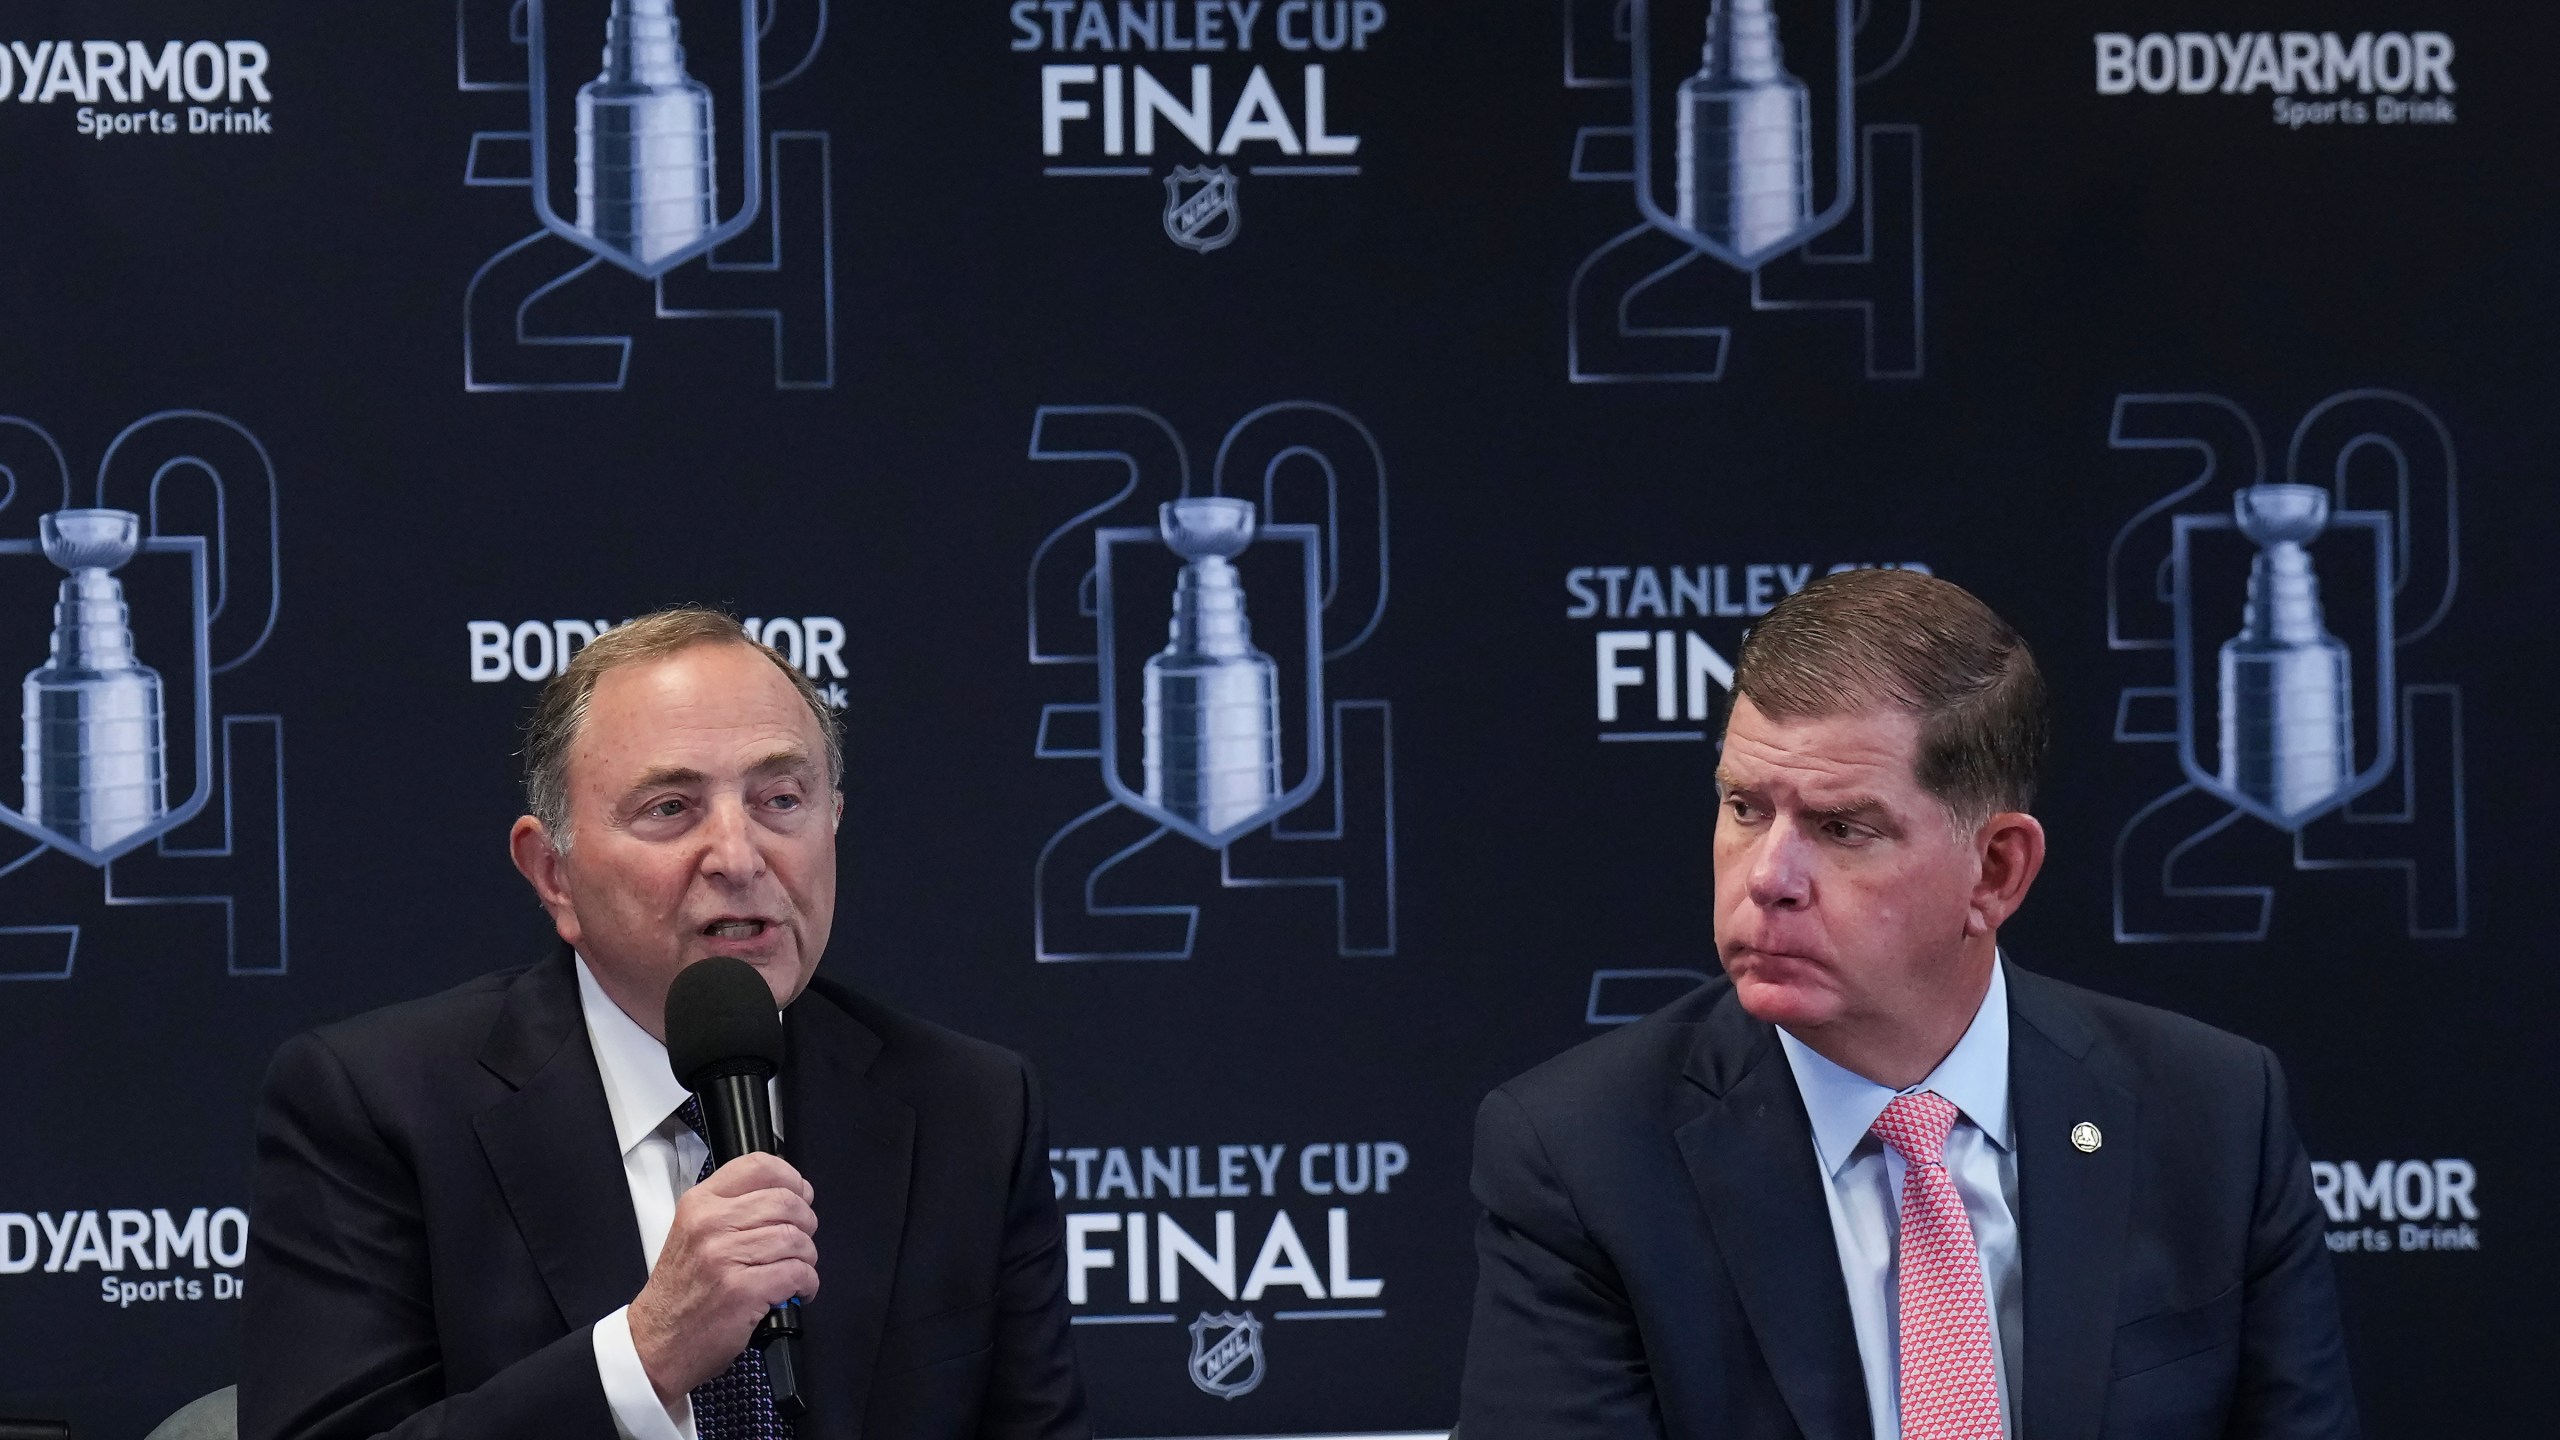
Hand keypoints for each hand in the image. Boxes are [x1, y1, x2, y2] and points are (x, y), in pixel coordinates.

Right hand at [628, 1152, 819, 1404]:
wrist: (656, 1343)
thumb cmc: (680, 1292)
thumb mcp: (692, 1234)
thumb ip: (731, 1209)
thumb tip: (787, 1195)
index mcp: (699, 1203)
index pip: (758, 1166)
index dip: (791, 1179)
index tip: (801, 1195)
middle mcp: (710, 1224)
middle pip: (786, 1202)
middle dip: (805, 1223)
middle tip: (800, 1242)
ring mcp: (725, 1257)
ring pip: (796, 1239)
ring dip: (807, 1258)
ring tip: (796, 1271)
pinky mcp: (743, 1290)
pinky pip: (798, 1273)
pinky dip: (807, 1283)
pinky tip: (797, 1291)